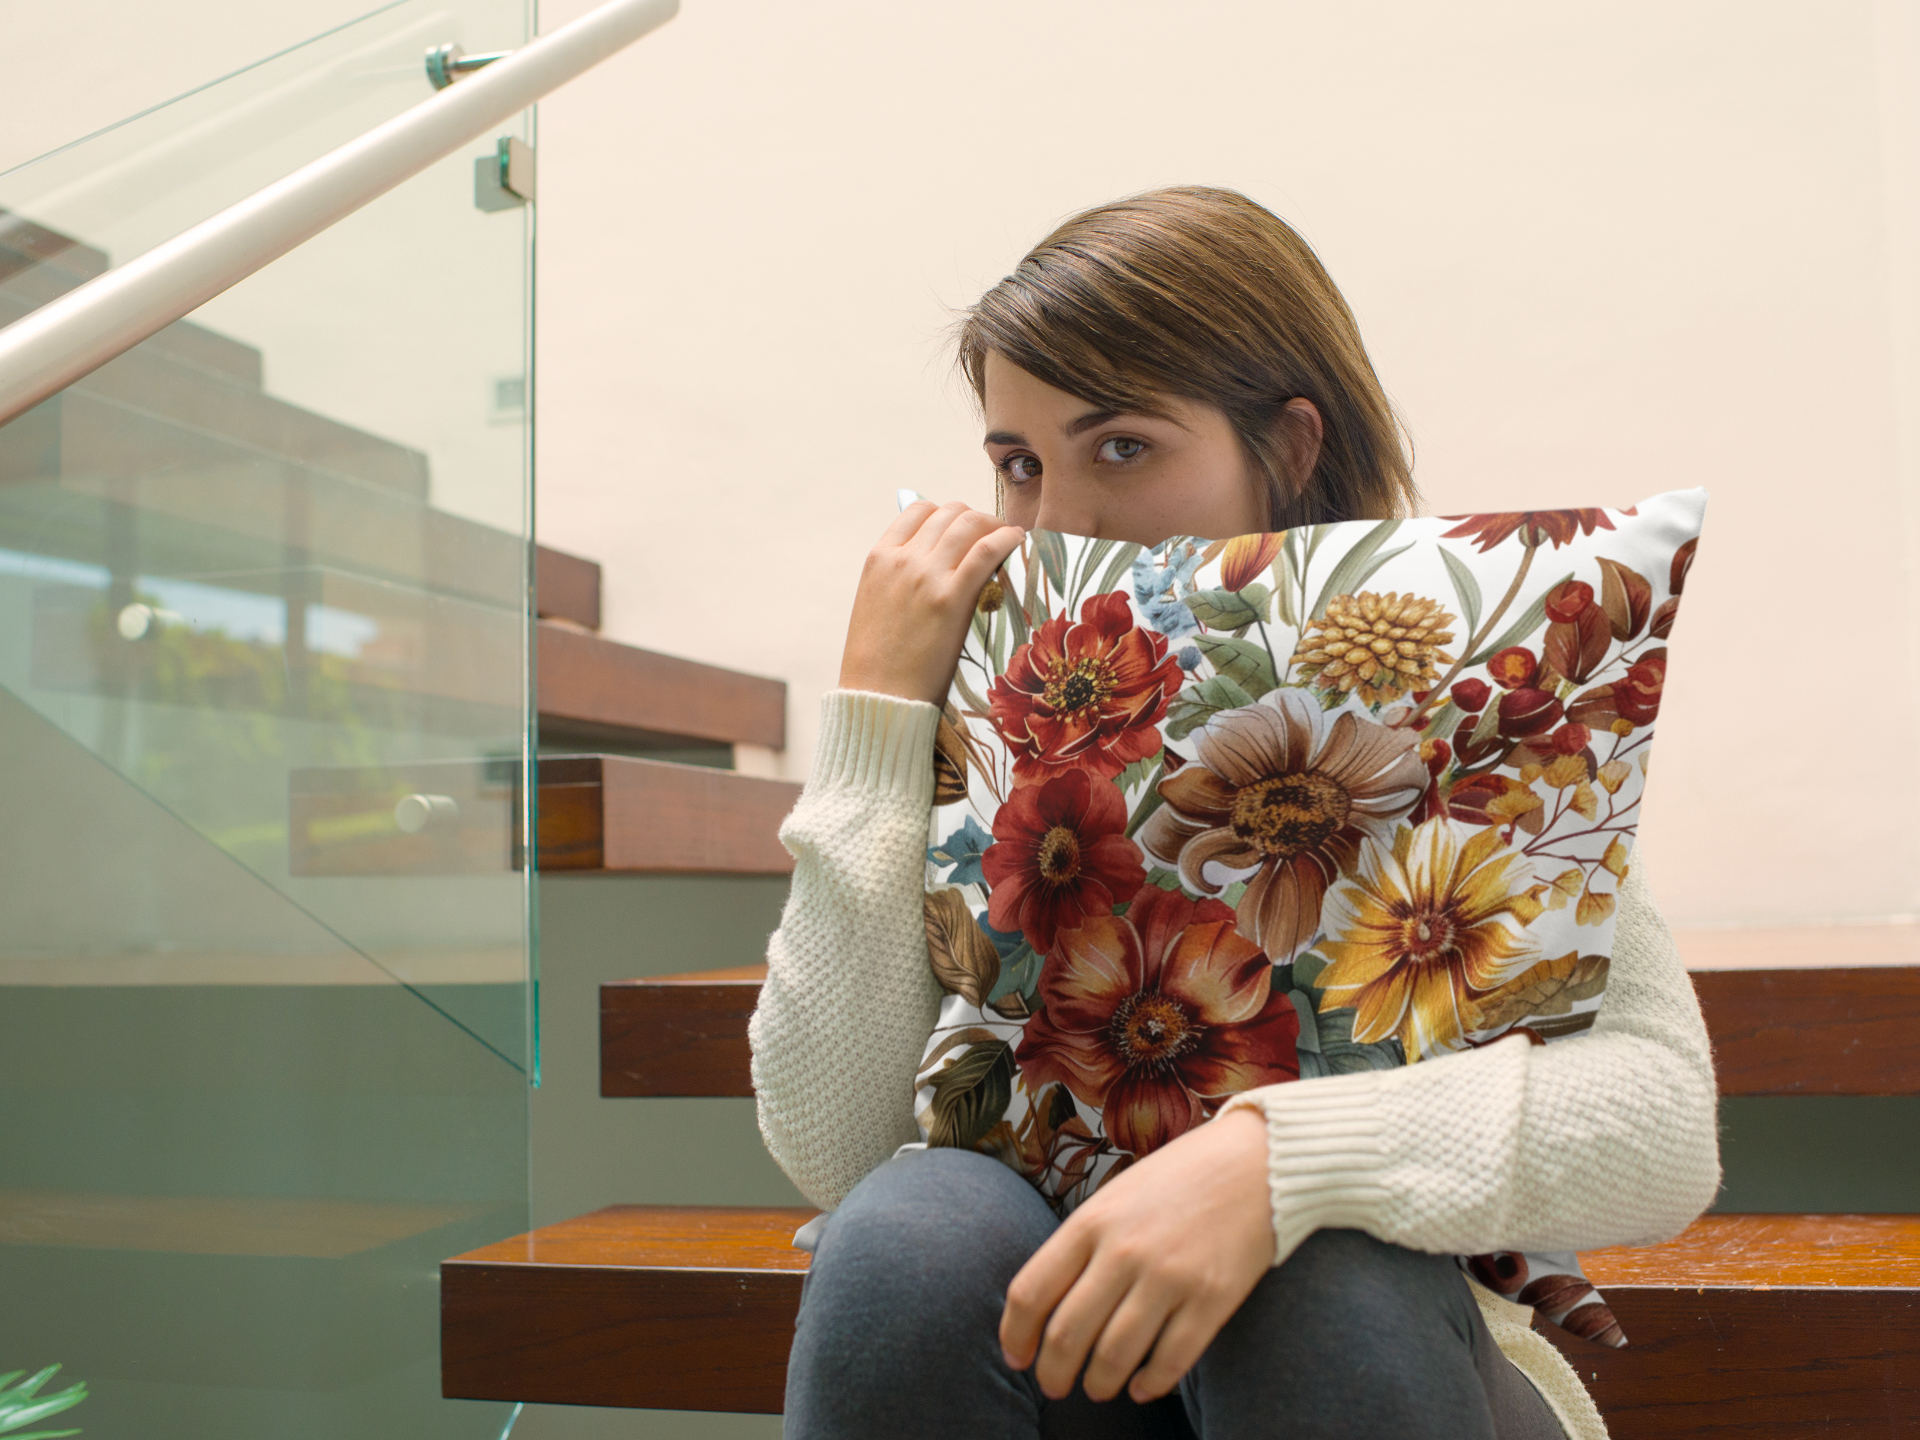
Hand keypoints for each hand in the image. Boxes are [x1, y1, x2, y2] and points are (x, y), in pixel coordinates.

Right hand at [838, 501, 1024, 704]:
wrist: (879, 698)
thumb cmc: (880, 662)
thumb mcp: (877, 606)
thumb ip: (898, 577)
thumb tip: (932, 560)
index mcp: (879, 558)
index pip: (919, 510)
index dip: (949, 515)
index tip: (966, 531)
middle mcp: (902, 559)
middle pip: (951, 513)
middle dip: (977, 520)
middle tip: (994, 537)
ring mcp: (926, 575)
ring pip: (971, 524)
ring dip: (995, 526)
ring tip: (1010, 541)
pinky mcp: (951, 598)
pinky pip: (987, 550)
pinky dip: (1007, 539)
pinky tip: (1018, 543)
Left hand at [999, 1106, 1273, 1403]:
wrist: (1258, 1161)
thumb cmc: (1179, 1180)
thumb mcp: (1114, 1197)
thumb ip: (1081, 1244)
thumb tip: (1046, 1306)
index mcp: (1090, 1221)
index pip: (1031, 1292)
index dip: (1015, 1336)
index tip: (1017, 1358)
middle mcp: (1123, 1251)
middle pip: (1066, 1335)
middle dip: (1053, 1373)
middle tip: (1055, 1385)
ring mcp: (1168, 1278)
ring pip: (1114, 1358)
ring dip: (1099, 1384)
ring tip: (1099, 1387)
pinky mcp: (1212, 1300)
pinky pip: (1170, 1361)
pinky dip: (1150, 1385)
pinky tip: (1143, 1387)